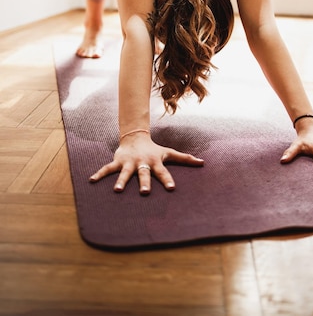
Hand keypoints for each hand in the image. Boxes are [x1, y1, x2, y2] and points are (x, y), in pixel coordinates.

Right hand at [89, 134, 203, 193]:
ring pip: (125, 173)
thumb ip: (185, 159)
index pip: (163, 172)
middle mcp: (142, 163)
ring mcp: (129, 163)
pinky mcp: (118, 161)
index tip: (172, 189)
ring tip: (118, 190)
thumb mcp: (169, 153)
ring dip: (122, 181)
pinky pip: (107, 169)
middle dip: (144, 182)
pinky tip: (91, 181)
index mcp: (155, 163)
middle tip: (145, 193)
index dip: (167, 180)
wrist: (135, 137)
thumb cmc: (154, 150)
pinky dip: (99, 174)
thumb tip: (203, 163)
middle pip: (144, 174)